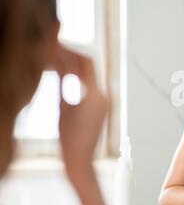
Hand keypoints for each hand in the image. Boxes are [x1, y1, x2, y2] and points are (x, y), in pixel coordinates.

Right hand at [54, 45, 107, 179]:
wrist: (81, 159)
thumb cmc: (69, 137)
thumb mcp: (62, 107)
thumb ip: (63, 82)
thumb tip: (59, 61)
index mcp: (96, 95)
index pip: (86, 63)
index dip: (72, 51)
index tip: (57, 45)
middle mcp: (105, 95)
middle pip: (90, 67)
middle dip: (74, 57)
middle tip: (56, 50)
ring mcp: (106, 101)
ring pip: (91, 75)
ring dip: (76, 67)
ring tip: (58, 61)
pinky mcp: (102, 107)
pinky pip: (92, 86)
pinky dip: (80, 78)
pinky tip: (66, 75)